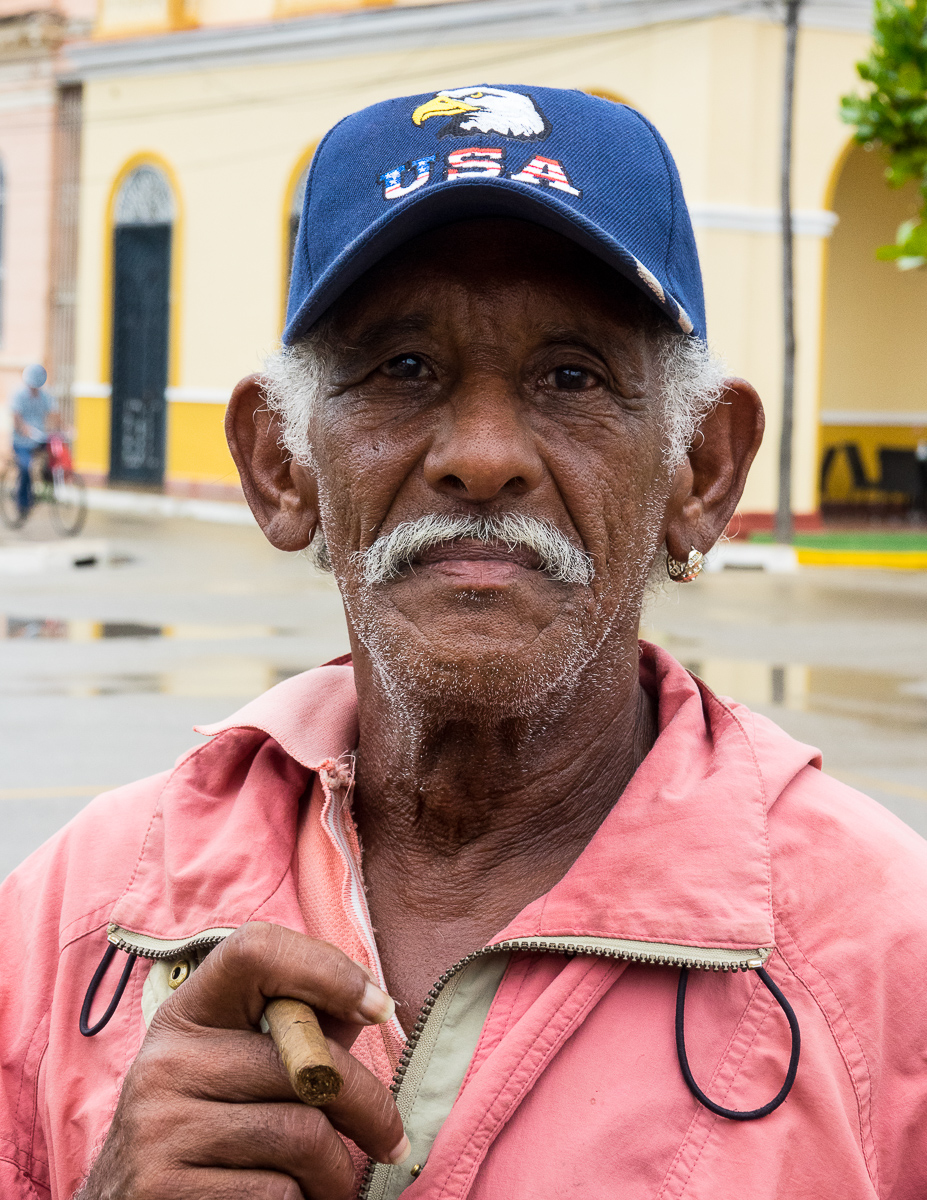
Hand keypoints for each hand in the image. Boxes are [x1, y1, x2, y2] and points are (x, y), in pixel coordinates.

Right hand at [77, 923, 407, 1199]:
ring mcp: (158, 1126)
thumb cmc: (212, 1127)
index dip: (327, 967)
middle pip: (307, 1064)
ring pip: (301, 1136)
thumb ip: (301, 1032)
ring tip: (335, 1182)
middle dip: (369, 1108)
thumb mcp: (239, 1064)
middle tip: (392, 1141)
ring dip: (338, 1171)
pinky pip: (276, 1193)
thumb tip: (371, 1006)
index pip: (255, 950)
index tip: (377, 1007)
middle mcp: (166, 1060)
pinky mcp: (162, 1188)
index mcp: (189, 1012)